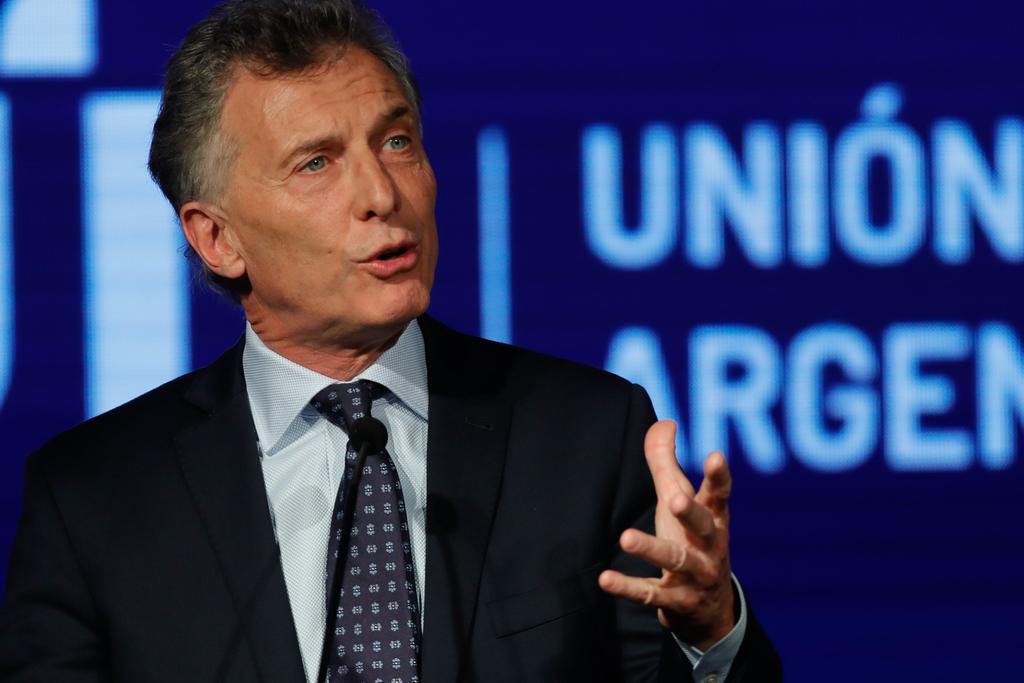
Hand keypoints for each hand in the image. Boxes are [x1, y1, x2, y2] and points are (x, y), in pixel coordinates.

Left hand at [598, 420, 734, 649]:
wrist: (710, 610)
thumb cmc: (692, 540)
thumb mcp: (681, 502)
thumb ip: (668, 463)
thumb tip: (665, 422)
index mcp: (713, 519)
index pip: (719, 494)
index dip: (719, 476)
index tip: (716, 455)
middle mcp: (709, 546)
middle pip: (702, 526)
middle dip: (690, 512)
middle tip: (675, 499)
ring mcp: (695, 576)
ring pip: (675, 560)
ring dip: (651, 549)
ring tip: (626, 537)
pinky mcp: (675, 601)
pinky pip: (651, 594)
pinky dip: (628, 587)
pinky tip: (605, 579)